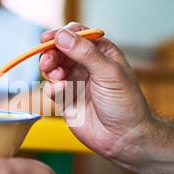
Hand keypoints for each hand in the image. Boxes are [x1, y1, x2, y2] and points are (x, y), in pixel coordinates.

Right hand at [40, 23, 153, 161]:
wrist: (124, 138)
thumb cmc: (125, 104)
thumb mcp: (109, 73)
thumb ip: (85, 53)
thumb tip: (62, 35)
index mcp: (101, 52)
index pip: (76, 35)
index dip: (61, 34)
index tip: (47, 39)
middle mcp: (86, 64)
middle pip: (60, 50)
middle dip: (51, 54)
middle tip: (48, 62)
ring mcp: (75, 81)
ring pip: (52, 68)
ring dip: (50, 70)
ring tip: (56, 77)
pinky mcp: (66, 99)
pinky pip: (51, 88)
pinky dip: (52, 88)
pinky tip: (60, 92)